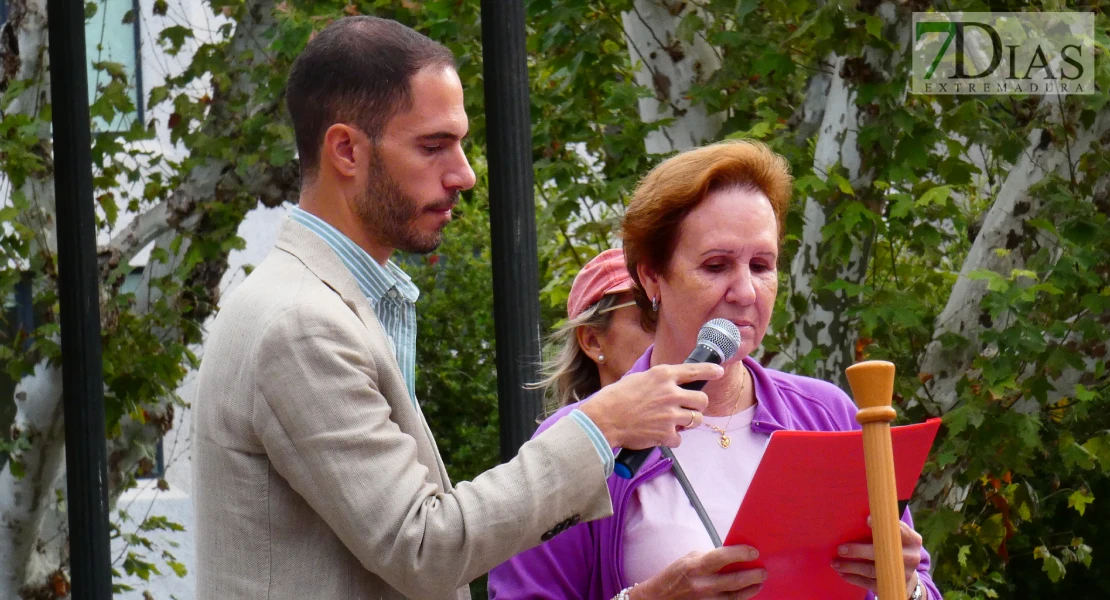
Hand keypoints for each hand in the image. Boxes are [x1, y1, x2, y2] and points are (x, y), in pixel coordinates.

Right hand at [580, 362, 720, 449]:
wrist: (604, 419)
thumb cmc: (616, 398)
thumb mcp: (638, 379)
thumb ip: (658, 381)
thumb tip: (670, 384)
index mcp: (663, 375)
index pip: (695, 370)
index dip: (710, 371)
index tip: (719, 372)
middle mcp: (670, 393)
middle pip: (702, 400)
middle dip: (698, 406)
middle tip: (690, 409)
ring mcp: (670, 414)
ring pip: (696, 420)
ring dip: (688, 423)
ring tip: (675, 423)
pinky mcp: (666, 433)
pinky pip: (680, 439)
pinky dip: (672, 439)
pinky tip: (660, 436)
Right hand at [631, 545, 765, 599]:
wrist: (659, 599)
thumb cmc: (675, 576)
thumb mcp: (689, 560)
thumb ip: (710, 558)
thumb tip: (733, 557)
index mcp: (695, 567)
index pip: (721, 558)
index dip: (740, 554)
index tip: (754, 552)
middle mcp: (701, 585)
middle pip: (734, 581)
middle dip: (752, 575)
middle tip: (763, 571)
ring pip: (735, 597)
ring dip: (750, 590)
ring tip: (759, 583)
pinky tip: (746, 594)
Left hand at [831, 517, 922, 597]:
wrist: (905, 575)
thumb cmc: (893, 548)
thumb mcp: (894, 536)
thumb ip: (883, 528)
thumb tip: (854, 516)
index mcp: (912, 540)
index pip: (899, 530)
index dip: (883, 525)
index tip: (867, 520)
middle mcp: (911, 557)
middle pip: (882, 553)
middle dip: (858, 551)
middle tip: (840, 549)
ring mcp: (903, 574)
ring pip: (872, 570)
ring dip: (851, 567)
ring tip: (835, 563)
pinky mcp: (893, 587)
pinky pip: (870, 583)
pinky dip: (854, 578)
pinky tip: (842, 573)